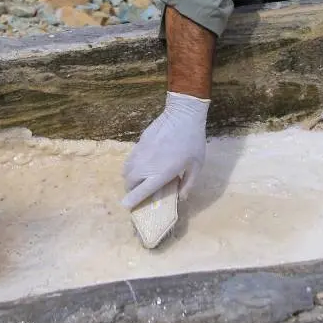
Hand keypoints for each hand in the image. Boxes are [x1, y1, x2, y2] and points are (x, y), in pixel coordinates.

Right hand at [122, 91, 208, 209]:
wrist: (183, 115)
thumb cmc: (192, 141)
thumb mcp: (197, 166)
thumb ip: (188, 184)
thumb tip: (181, 197)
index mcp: (159, 174)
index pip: (140, 192)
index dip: (131, 201)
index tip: (127, 207)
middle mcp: (145, 165)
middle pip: (129, 183)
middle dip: (130, 190)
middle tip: (138, 192)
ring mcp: (140, 153)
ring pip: (126, 170)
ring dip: (129, 178)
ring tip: (138, 179)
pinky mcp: (139, 142)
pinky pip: (129, 159)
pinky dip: (131, 166)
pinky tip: (141, 164)